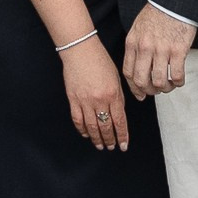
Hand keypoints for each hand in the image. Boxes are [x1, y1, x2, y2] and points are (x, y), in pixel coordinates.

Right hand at [62, 32, 128, 149]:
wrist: (81, 50)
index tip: (124, 145)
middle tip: (112, 147)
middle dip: (110, 140)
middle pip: (106, 127)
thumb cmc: (100, 60)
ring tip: (100, 145)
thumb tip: (119, 113)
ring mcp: (85, 101)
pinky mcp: (73, 99)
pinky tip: (86, 134)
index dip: (122, 136)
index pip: (119, 121)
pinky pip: (78, 120)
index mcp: (113, 94)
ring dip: (97, 139)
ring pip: (91, 127)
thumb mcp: (116, 77)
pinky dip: (82, 129)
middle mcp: (99, 100)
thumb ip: (119, 96)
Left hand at [123, 1, 191, 96]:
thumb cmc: (157, 14)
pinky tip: (179, 80)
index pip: (128, 72)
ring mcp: (161, 49)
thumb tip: (137, 68)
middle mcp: (145, 48)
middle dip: (149, 91)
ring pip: (159, 81)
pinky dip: (178, 82)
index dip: (134, 87)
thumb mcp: (137, 29)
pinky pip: (176, 75)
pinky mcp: (178, 50)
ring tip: (168, 85)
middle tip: (155, 90)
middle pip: (141, 80)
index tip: (140, 93)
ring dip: (164, 88)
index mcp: (133, 43)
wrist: (174, 1)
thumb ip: (135, 48)